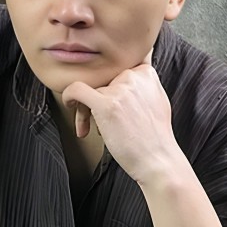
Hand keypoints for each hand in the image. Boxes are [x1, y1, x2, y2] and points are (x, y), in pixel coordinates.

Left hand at [61, 61, 178, 184]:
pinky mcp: (107, 104)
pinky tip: (70, 104)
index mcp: (146, 73)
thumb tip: (129, 75)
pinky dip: (69, 96)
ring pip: (90, 88)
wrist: (157, 160)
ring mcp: (120, 89)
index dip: (109, 85)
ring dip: (86, 108)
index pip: (116, 67)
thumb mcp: (157, 100)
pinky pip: (77, 90)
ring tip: (91, 127)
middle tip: (97, 118)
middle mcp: (134, 76)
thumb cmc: (154, 137)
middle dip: (97, 97)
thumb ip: (143, 85)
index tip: (108, 101)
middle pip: (102, 79)